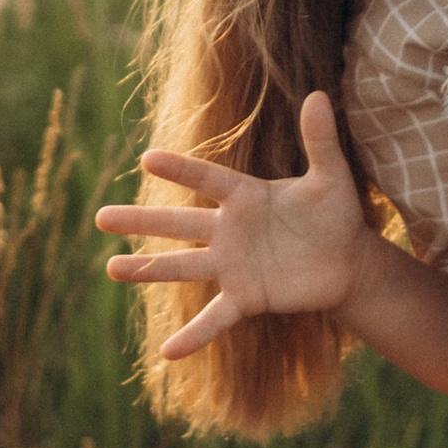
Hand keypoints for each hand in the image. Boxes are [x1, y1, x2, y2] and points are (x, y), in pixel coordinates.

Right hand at [96, 93, 373, 363]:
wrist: (347, 262)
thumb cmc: (335, 214)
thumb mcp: (332, 177)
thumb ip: (320, 140)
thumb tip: (321, 95)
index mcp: (245, 196)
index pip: (206, 178)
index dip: (179, 169)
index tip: (146, 157)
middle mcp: (229, 230)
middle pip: (177, 223)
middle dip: (140, 220)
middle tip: (100, 217)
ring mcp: (233, 265)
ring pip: (182, 266)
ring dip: (148, 269)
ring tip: (111, 268)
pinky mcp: (246, 297)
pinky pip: (214, 317)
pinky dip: (192, 336)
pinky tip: (166, 353)